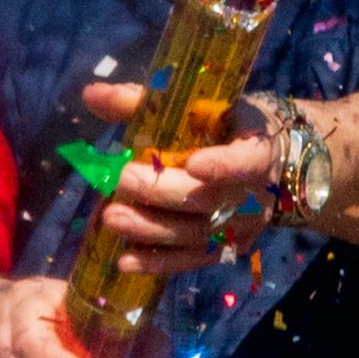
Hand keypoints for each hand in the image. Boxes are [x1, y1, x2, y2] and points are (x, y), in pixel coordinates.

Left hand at [79, 82, 277, 276]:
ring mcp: (240, 228)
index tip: (193, 163)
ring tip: (111, 217)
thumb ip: (145, 101)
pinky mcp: (224, 250)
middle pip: (209, 201)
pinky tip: (124, 261)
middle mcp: (254, 195)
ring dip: (151, 229)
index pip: (247, 161)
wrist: (267, 162)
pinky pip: (191, 261)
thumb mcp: (197, 105)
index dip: (223, 166)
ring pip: (196, 235)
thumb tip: (91, 95)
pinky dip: (157, 262)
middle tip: (121, 180)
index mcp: (256, 149)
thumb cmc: (224, 125)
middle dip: (162, 192)